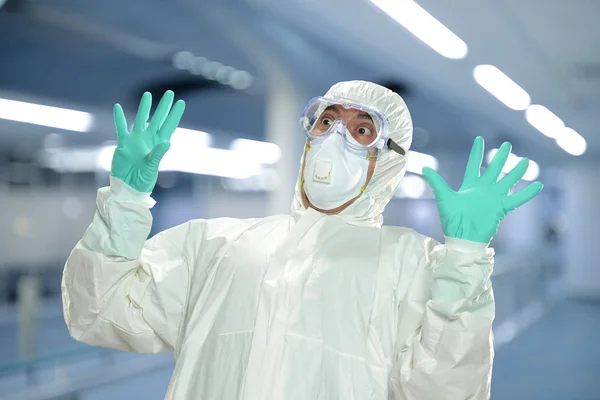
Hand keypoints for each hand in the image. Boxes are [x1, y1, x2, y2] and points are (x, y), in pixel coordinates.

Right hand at [111, 90, 184, 192]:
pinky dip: (119, 118)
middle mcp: (149, 140)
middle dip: (164, 106)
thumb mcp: (152, 168)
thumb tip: (167, 142)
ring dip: (144, 107)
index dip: (175, 115)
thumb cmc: (143, 181)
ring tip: (148, 95)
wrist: (127, 187)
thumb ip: (158, 155)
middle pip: (158, 119)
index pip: (169, 126)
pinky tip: (117, 106)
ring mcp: (136, 140)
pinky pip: (121, 128)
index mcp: (159, 145)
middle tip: (170, 93)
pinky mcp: (123, 143)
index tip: (181, 103)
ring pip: (140, 119)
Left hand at [422, 136, 543, 243]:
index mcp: (469, 186)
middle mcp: (483, 190)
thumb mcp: (444, 198)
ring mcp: (494, 198)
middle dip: (500, 157)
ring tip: (526, 161)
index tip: (480, 139)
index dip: (477, 152)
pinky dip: (528, 193)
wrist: (463, 238)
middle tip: (507, 145)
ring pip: (508, 181)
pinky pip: (517, 199)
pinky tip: (539, 185)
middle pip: (494, 170)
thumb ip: (437, 182)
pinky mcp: (501, 208)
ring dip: (516, 172)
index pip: (474, 165)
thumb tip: (424, 167)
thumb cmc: (452, 220)